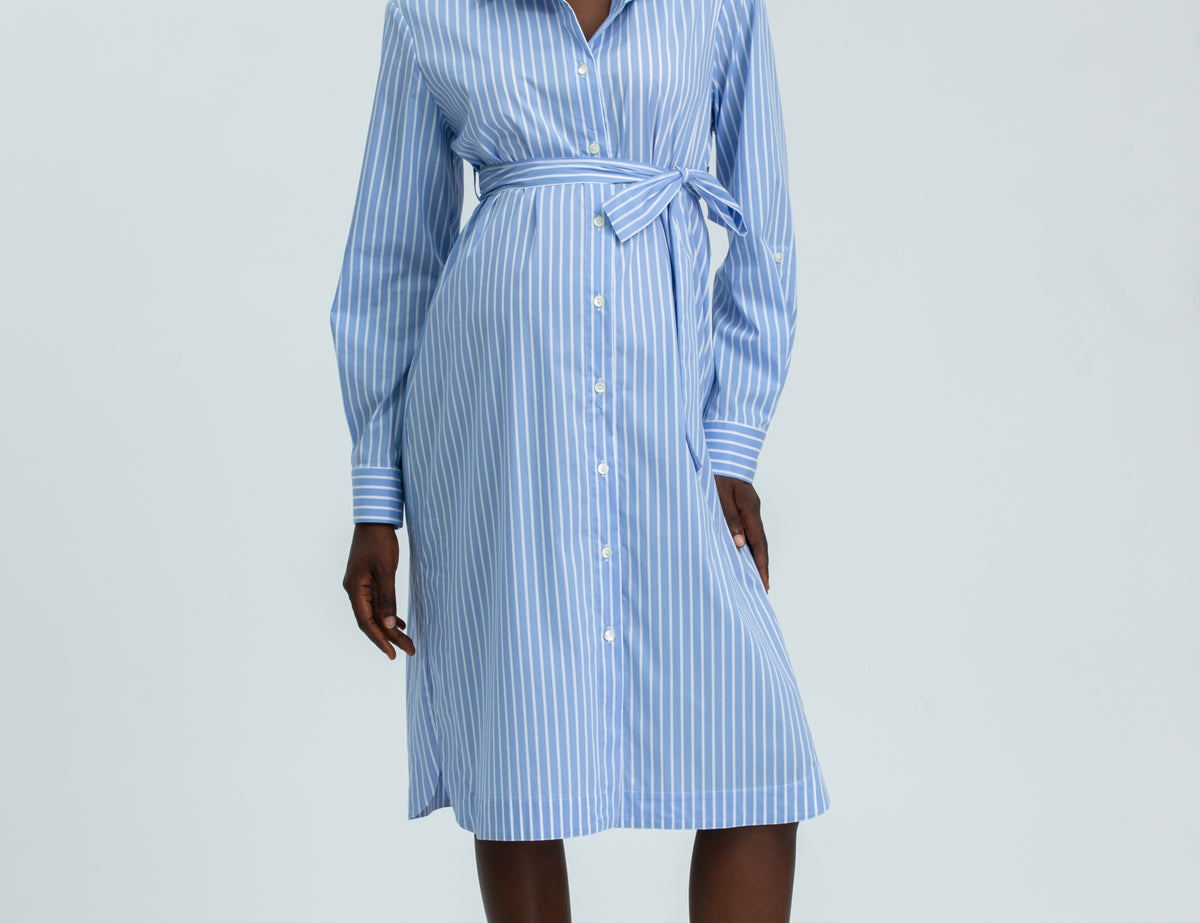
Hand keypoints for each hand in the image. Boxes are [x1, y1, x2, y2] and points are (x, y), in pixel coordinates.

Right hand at [342, 523, 414, 657]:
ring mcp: (359, 585)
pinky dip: (387, 613)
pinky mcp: (366, 580)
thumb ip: (387, 598)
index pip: (366, 622)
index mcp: (354, 589)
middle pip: (370, 621)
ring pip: (374, 613)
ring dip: (389, 627)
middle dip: (388, 637)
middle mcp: (353, 590)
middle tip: (408, 650)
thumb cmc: (379, 542)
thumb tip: (389, 624)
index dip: (380, 639)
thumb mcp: (386, 570)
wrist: (374, 519)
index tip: (394, 654)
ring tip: (406, 641)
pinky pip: (375, 603)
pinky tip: (398, 622)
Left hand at [714, 474, 768, 591]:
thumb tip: (740, 544)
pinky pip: (748, 528)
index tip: (764, 585)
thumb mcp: (720, 496)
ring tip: (753, 574)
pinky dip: (748, 543)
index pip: (759, 544)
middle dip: (762, 566)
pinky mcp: (743, 505)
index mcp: (750, 511)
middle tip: (763, 586)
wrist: (723, 452)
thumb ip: (729, 519)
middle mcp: (753, 511)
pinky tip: (742, 550)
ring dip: (755, 555)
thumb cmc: (718, 472)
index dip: (761, 566)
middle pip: (761, 543)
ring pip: (755, 536)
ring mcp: (750, 508)